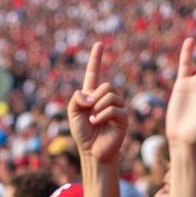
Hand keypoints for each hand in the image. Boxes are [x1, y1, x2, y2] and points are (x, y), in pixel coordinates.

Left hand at [67, 42, 127, 164]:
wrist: (92, 152)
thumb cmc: (82, 134)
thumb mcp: (72, 114)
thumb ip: (76, 99)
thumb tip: (90, 95)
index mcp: (93, 95)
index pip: (95, 73)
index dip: (96, 59)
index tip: (99, 44)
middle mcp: (107, 99)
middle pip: (106, 85)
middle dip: (95, 97)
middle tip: (89, 111)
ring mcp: (117, 108)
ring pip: (111, 95)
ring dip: (98, 107)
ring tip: (93, 119)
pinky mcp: (123, 119)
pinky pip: (115, 109)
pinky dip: (103, 115)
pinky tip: (97, 122)